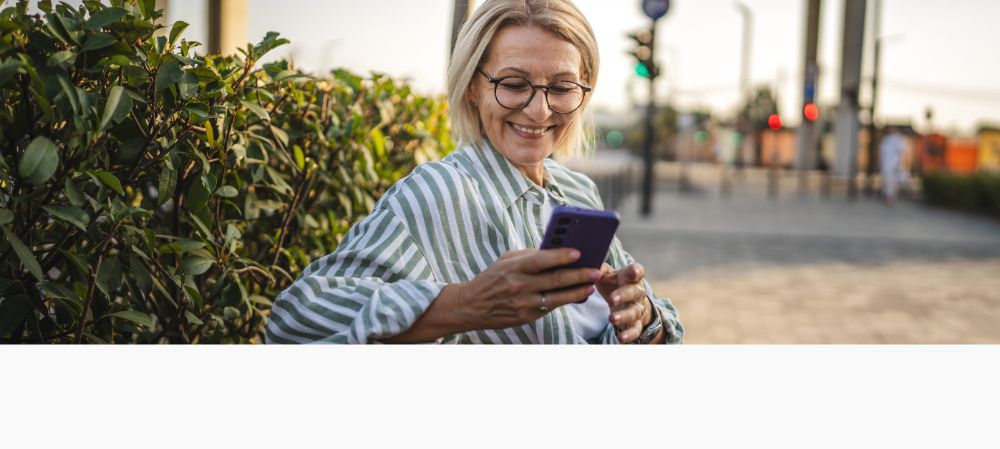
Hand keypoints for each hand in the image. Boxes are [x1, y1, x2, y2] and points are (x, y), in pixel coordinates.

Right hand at [457, 248, 602, 330]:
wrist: (472, 305)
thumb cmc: (493, 278)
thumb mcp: (507, 260)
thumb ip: (530, 255)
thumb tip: (558, 251)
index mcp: (514, 267)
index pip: (541, 260)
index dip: (561, 256)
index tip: (579, 252)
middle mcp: (520, 285)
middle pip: (555, 279)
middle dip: (579, 274)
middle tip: (596, 270)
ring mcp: (524, 303)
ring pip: (557, 297)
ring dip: (578, 291)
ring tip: (592, 284)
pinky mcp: (527, 317)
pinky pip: (551, 307)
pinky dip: (567, 300)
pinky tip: (580, 295)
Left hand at [596, 262, 650, 343]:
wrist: (631, 303)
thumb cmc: (616, 285)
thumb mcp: (608, 276)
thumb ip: (599, 270)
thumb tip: (586, 264)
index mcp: (630, 278)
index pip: (636, 271)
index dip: (636, 272)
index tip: (633, 272)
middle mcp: (637, 293)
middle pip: (634, 292)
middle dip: (624, 295)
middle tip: (612, 299)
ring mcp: (637, 309)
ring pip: (634, 312)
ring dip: (623, 316)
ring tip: (612, 319)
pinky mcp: (636, 324)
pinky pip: (635, 330)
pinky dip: (629, 335)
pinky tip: (621, 339)